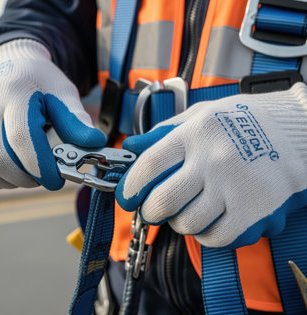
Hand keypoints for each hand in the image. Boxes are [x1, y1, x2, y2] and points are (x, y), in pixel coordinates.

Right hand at [0, 39, 105, 189]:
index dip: (41, 166)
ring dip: (8, 181)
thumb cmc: (39, 83)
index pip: (22, 137)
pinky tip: (8, 171)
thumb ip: (76, 119)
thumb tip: (94, 143)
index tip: (56, 179)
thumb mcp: (63, 93)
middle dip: (26, 178)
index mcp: (14, 90)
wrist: (6, 65)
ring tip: (27, 173)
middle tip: (43, 177)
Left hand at [116, 83, 306, 248]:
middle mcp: (215, 159)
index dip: (131, 186)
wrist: (300, 130)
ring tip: (191, 208)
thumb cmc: (245, 122)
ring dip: (181, 222)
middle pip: (164, 201)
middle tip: (154, 209)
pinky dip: (208, 234)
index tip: (128, 197)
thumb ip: (163, 133)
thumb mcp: (200, 115)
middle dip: (151, 211)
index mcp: (196, 132)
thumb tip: (130, 147)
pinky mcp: (256, 211)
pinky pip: (216, 238)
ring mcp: (236, 187)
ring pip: (188, 224)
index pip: (149, 165)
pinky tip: (213, 217)